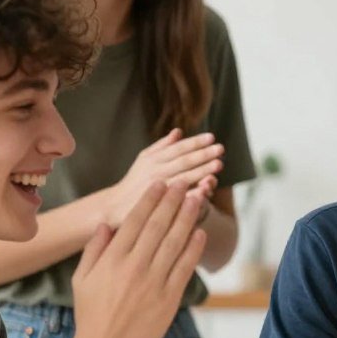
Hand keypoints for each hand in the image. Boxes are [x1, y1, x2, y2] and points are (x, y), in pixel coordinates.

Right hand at [71, 182, 206, 337]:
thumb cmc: (92, 314)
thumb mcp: (82, 279)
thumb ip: (94, 249)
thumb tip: (106, 224)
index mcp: (111, 260)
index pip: (134, 221)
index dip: (149, 200)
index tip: (160, 183)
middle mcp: (133, 267)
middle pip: (157, 226)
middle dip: (172, 202)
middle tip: (183, 183)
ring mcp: (153, 283)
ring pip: (174, 243)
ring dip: (186, 219)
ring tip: (196, 199)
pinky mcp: (169, 299)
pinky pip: (184, 268)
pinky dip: (193, 249)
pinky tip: (200, 233)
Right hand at [107, 128, 223, 226]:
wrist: (115, 206)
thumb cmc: (134, 181)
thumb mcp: (144, 160)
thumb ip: (162, 146)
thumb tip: (178, 131)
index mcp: (153, 159)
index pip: (178, 148)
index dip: (195, 142)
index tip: (212, 137)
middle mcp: (156, 172)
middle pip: (183, 161)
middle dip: (203, 154)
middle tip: (221, 148)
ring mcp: (158, 189)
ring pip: (184, 178)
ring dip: (202, 170)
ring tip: (219, 164)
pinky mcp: (159, 205)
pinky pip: (179, 198)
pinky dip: (192, 193)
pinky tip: (206, 189)